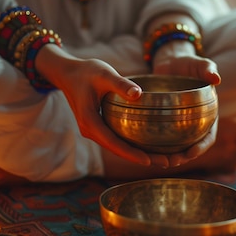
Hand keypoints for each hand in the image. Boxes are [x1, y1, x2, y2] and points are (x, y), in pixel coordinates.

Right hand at [36, 45, 175, 166]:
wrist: (67, 73)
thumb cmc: (86, 72)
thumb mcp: (104, 74)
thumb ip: (121, 84)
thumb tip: (138, 94)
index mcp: (90, 121)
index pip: (113, 143)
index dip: (131, 153)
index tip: (149, 161)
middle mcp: (90, 131)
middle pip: (118, 150)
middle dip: (141, 158)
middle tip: (167, 163)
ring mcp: (94, 131)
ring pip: (118, 147)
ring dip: (138, 154)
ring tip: (163, 159)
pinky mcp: (99, 128)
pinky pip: (116, 140)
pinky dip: (132, 146)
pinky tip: (149, 146)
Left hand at [148, 40, 220, 165]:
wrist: (171, 62)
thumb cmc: (189, 63)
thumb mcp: (200, 64)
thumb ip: (208, 69)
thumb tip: (216, 78)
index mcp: (207, 115)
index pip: (208, 136)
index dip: (202, 147)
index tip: (191, 153)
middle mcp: (194, 124)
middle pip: (191, 147)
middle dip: (182, 158)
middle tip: (171, 161)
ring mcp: (178, 125)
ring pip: (175, 147)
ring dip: (167, 157)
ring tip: (158, 161)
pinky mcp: (164, 123)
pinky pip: (160, 138)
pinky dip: (154, 147)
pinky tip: (143, 151)